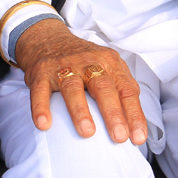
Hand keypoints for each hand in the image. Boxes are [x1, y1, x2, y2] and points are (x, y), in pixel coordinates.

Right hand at [14, 18, 146, 143]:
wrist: (48, 39)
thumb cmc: (84, 62)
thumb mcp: (108, 67)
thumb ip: (123, 88)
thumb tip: (137, 123)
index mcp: (109, 63)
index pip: (126, 90)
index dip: (133, 114)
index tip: (138, 138)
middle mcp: (88, 63)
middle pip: (103, 87)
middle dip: (112, 113)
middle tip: (119, 136)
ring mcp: (64, 67)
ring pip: (73, 88)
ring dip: (80, 111)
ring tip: (87, 133)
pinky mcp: (41, 72)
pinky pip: (40, 90)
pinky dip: (41, 107)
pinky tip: (44, 124)